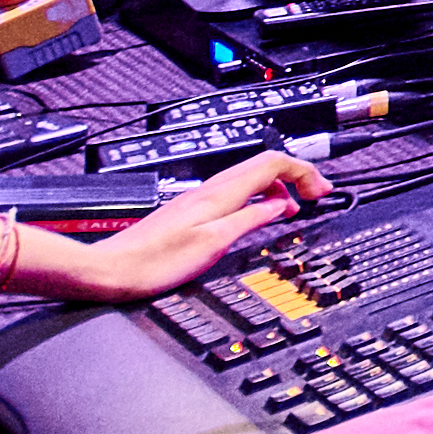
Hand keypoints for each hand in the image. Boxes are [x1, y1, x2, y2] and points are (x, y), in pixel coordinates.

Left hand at [53, 147, 330, 299]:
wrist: (112, 271)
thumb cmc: (156, 263)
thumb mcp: (215, 244)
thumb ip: (250, 220)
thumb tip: (278, 206)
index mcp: (220, 193)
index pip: (274, 162)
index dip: (304, 171)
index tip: (321, 191)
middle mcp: (210, 190)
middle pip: (264, 164)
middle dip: (297, 174)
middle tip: (316, 196)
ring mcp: (200, 199)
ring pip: (251, 177)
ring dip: (279, 187)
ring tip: (294, 207)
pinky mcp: (192, 212)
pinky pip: (236, 193)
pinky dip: (258, 198)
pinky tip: (259, 216)